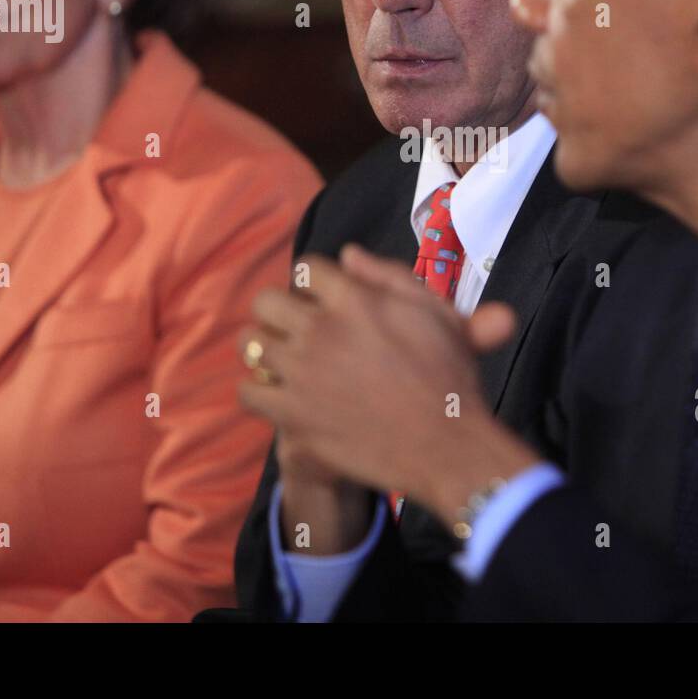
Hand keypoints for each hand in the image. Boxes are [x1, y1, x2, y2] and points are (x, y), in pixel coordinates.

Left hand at [239, 245, 534, 520]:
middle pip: (266, 301)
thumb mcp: (436, 312)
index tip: (321, 300)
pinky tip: (280, 395)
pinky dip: (259, 392)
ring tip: (286, 360)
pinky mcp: (293, 415)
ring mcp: (303, 373)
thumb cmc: (449, 377)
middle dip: (279, 310)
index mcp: (354, 299)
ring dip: (266, 348)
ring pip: (250, 343)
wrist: (446, 445)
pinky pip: (248, 392)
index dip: (314, 283)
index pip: (305, 269)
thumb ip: (390, 275)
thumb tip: (347, 253)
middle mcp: (321, 330)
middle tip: (295, 328)